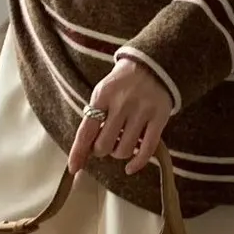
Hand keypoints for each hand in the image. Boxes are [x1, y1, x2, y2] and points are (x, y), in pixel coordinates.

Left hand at [69, 59, 172, 176]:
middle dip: (101, 150)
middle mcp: (122, 103)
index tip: (74, 168)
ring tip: (121, 143)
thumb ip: (94, 116)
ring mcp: (142, 111)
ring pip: (124, 150)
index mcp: (103, 96)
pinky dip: (137, 163)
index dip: (78, 152)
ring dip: (119, 153)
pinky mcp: (159, 118)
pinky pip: (147, 149)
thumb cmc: (122, 83)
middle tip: (106, 143)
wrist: (152, 65)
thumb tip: (83, 150)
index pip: (86, 131)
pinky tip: (130, 167)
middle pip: (104, 145)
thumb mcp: (103, 92)